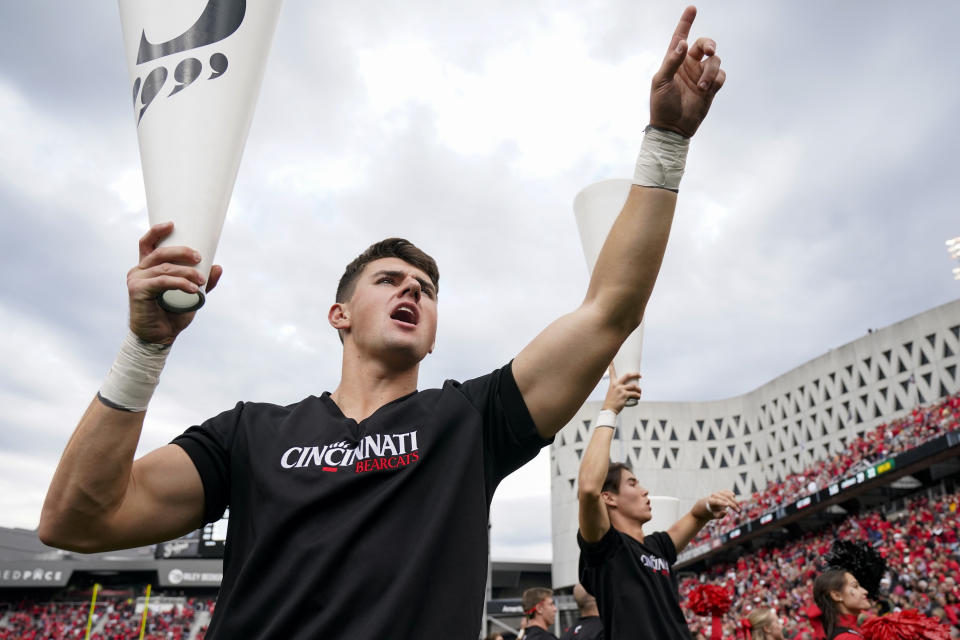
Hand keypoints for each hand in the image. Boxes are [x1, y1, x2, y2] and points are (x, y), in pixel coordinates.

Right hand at [127, 222, 222, 344]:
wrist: (159, 337)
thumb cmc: (172, 315)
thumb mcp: (191, 295)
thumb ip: (203, 283)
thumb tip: (218, 267)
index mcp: (148, 268)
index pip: (147, 244)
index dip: (157, 231)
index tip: (172, 224)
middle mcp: (139, 270)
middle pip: (160, 252)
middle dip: (182, 251)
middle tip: (200, 257)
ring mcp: (136, 280)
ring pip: (165, 268)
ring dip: (187, 272)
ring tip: (202, 279)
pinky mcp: (137, 291)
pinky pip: (162, 282)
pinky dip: (180, 283)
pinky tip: (194, 289)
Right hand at [602, 364, 641, 412]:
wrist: (609, 409)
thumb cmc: (611, 401)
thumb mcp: (611, 392)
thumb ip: (617, 389)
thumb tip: (624, 388)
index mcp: (613, 383)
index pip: (612, 372)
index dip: (612, 365)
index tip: (612, 359)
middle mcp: (617, 385)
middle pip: (627, 375)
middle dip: (635, 374)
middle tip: (640, 376)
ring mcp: (621, 390)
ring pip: (634, 386)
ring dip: (639, 389)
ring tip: (640, 392)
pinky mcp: (625, 395)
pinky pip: (635, 394)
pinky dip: (638, 396)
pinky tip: (639, 397)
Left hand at [649, 6, 725, 137]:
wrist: (673, 127)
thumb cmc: (662, 104)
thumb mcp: (661, 81)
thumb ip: (672, 61)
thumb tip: (683, 44)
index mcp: (675, 61)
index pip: (681, 37)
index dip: (686, 22)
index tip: (692, 8)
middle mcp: (689, 65)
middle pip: (704, 45)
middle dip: (709, 44)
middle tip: (709, 51)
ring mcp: (701, 75)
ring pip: (715, 61)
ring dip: (710, 72)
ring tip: (701, 87)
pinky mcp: (711, 87)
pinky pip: (721, 75)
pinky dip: (716, 79)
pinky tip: (707, 89)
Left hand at [695, 490, 740, 520]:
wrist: (710, 505)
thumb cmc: (713, 512)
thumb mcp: (715, 516)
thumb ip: (719, 515)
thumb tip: (725, 511)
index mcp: (710, 501)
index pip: (716, 501)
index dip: (722, 502)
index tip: (727, 505)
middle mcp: (714, 495)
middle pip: (724, 498)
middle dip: (732, 504)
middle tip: (738, 511)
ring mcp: (719, 492)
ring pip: (728, 495)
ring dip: (735, 501)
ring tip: (739, 508)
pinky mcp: (723, 491)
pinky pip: (730, 492)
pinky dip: (733, 496)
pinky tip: (735, 502)